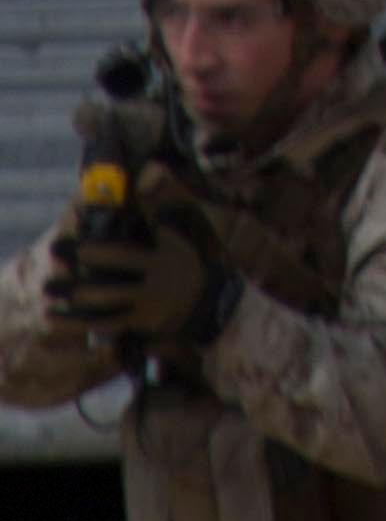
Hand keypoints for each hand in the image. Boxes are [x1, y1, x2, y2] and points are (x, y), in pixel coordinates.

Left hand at [48, 196, 231, 350]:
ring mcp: (145, 308)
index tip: (75, 248)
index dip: (98, 253)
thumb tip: (130, 194)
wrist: (203, 300)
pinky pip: (105, 326)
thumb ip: (148, 224)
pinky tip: (57, 320)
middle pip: (109, 289)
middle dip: (76, 286)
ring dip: (71, 310)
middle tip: (48, 282)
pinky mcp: (139, 324)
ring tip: (48, 301)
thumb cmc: (179, 262)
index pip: (124, 257)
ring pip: (104, 312)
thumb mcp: (171, 239)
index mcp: (159, 260)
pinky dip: (79, 324)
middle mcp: (152, 287)